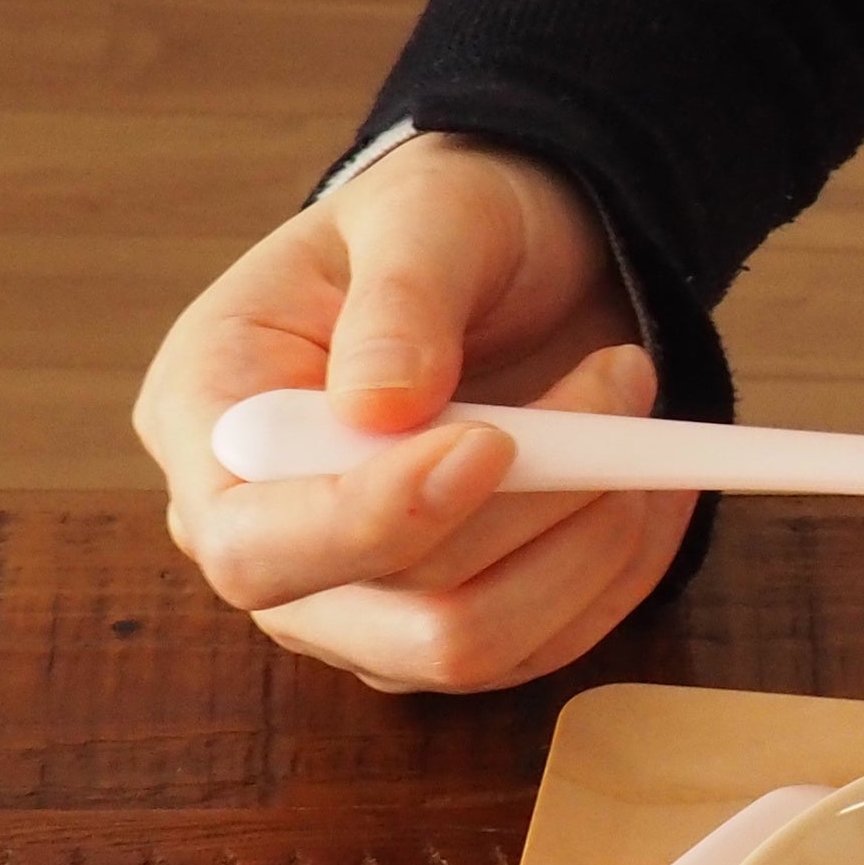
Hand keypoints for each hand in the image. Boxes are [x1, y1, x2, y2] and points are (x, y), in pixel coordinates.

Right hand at [132, 134, 696, 691]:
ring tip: (636, 414)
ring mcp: (351, 600)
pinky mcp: (443, 625)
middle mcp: (265, 537)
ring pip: (474, 645)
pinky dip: (620, 568)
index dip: (375, 517)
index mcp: (212, 422)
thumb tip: (379, 407)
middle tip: (618, 381)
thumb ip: (399, 303)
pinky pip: (544, 646)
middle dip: (530, 513)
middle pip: (385, 612)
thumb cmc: (443, 227)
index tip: (491, 444)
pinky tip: (651, 482)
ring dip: (592, 539)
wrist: (513, 257)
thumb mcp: (424, 218)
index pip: (253, 541)